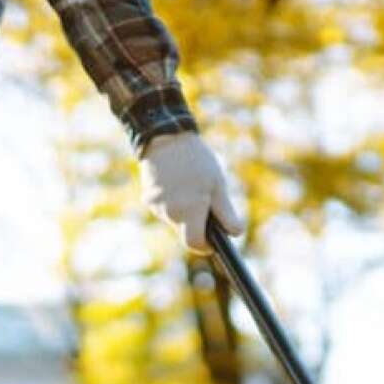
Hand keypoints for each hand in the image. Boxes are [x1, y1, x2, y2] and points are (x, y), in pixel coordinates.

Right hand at [140, 132, 244, 253]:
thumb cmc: (196, 160)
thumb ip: (226, 213)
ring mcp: (155, 206)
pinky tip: (176, 181)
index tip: (213, 241)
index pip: (194, 244)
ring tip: (189, 184)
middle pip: (185, 231)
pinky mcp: (147, 198)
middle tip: (205, 199)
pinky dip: (172, 201)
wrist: (164, 137)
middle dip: (196, 222)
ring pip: (174, 219)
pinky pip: (164, 208)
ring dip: (184, 210)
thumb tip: (235, 234)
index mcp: (189, 211)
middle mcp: (169, 213)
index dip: (205, 246)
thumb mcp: (217, 185)